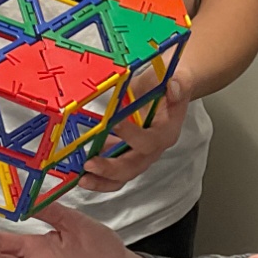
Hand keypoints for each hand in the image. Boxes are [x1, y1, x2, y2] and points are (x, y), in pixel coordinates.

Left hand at [78, 76, 188, 193]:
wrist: (168, 86)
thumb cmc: (171, 82)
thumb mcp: (179, 77)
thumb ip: (179, 83)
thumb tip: (174, 86)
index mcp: (166, 133)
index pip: (150, 141)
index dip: (133, 136)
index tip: (115, 124)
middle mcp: (153, 149)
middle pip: (133, 166)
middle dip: (111, 168)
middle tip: (90, 164)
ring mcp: (138, 153)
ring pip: (121, 175)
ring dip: (101, 179)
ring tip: (81, 179)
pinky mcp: (124, 152)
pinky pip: (111, 169)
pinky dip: (96, 173)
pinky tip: (78, 171)